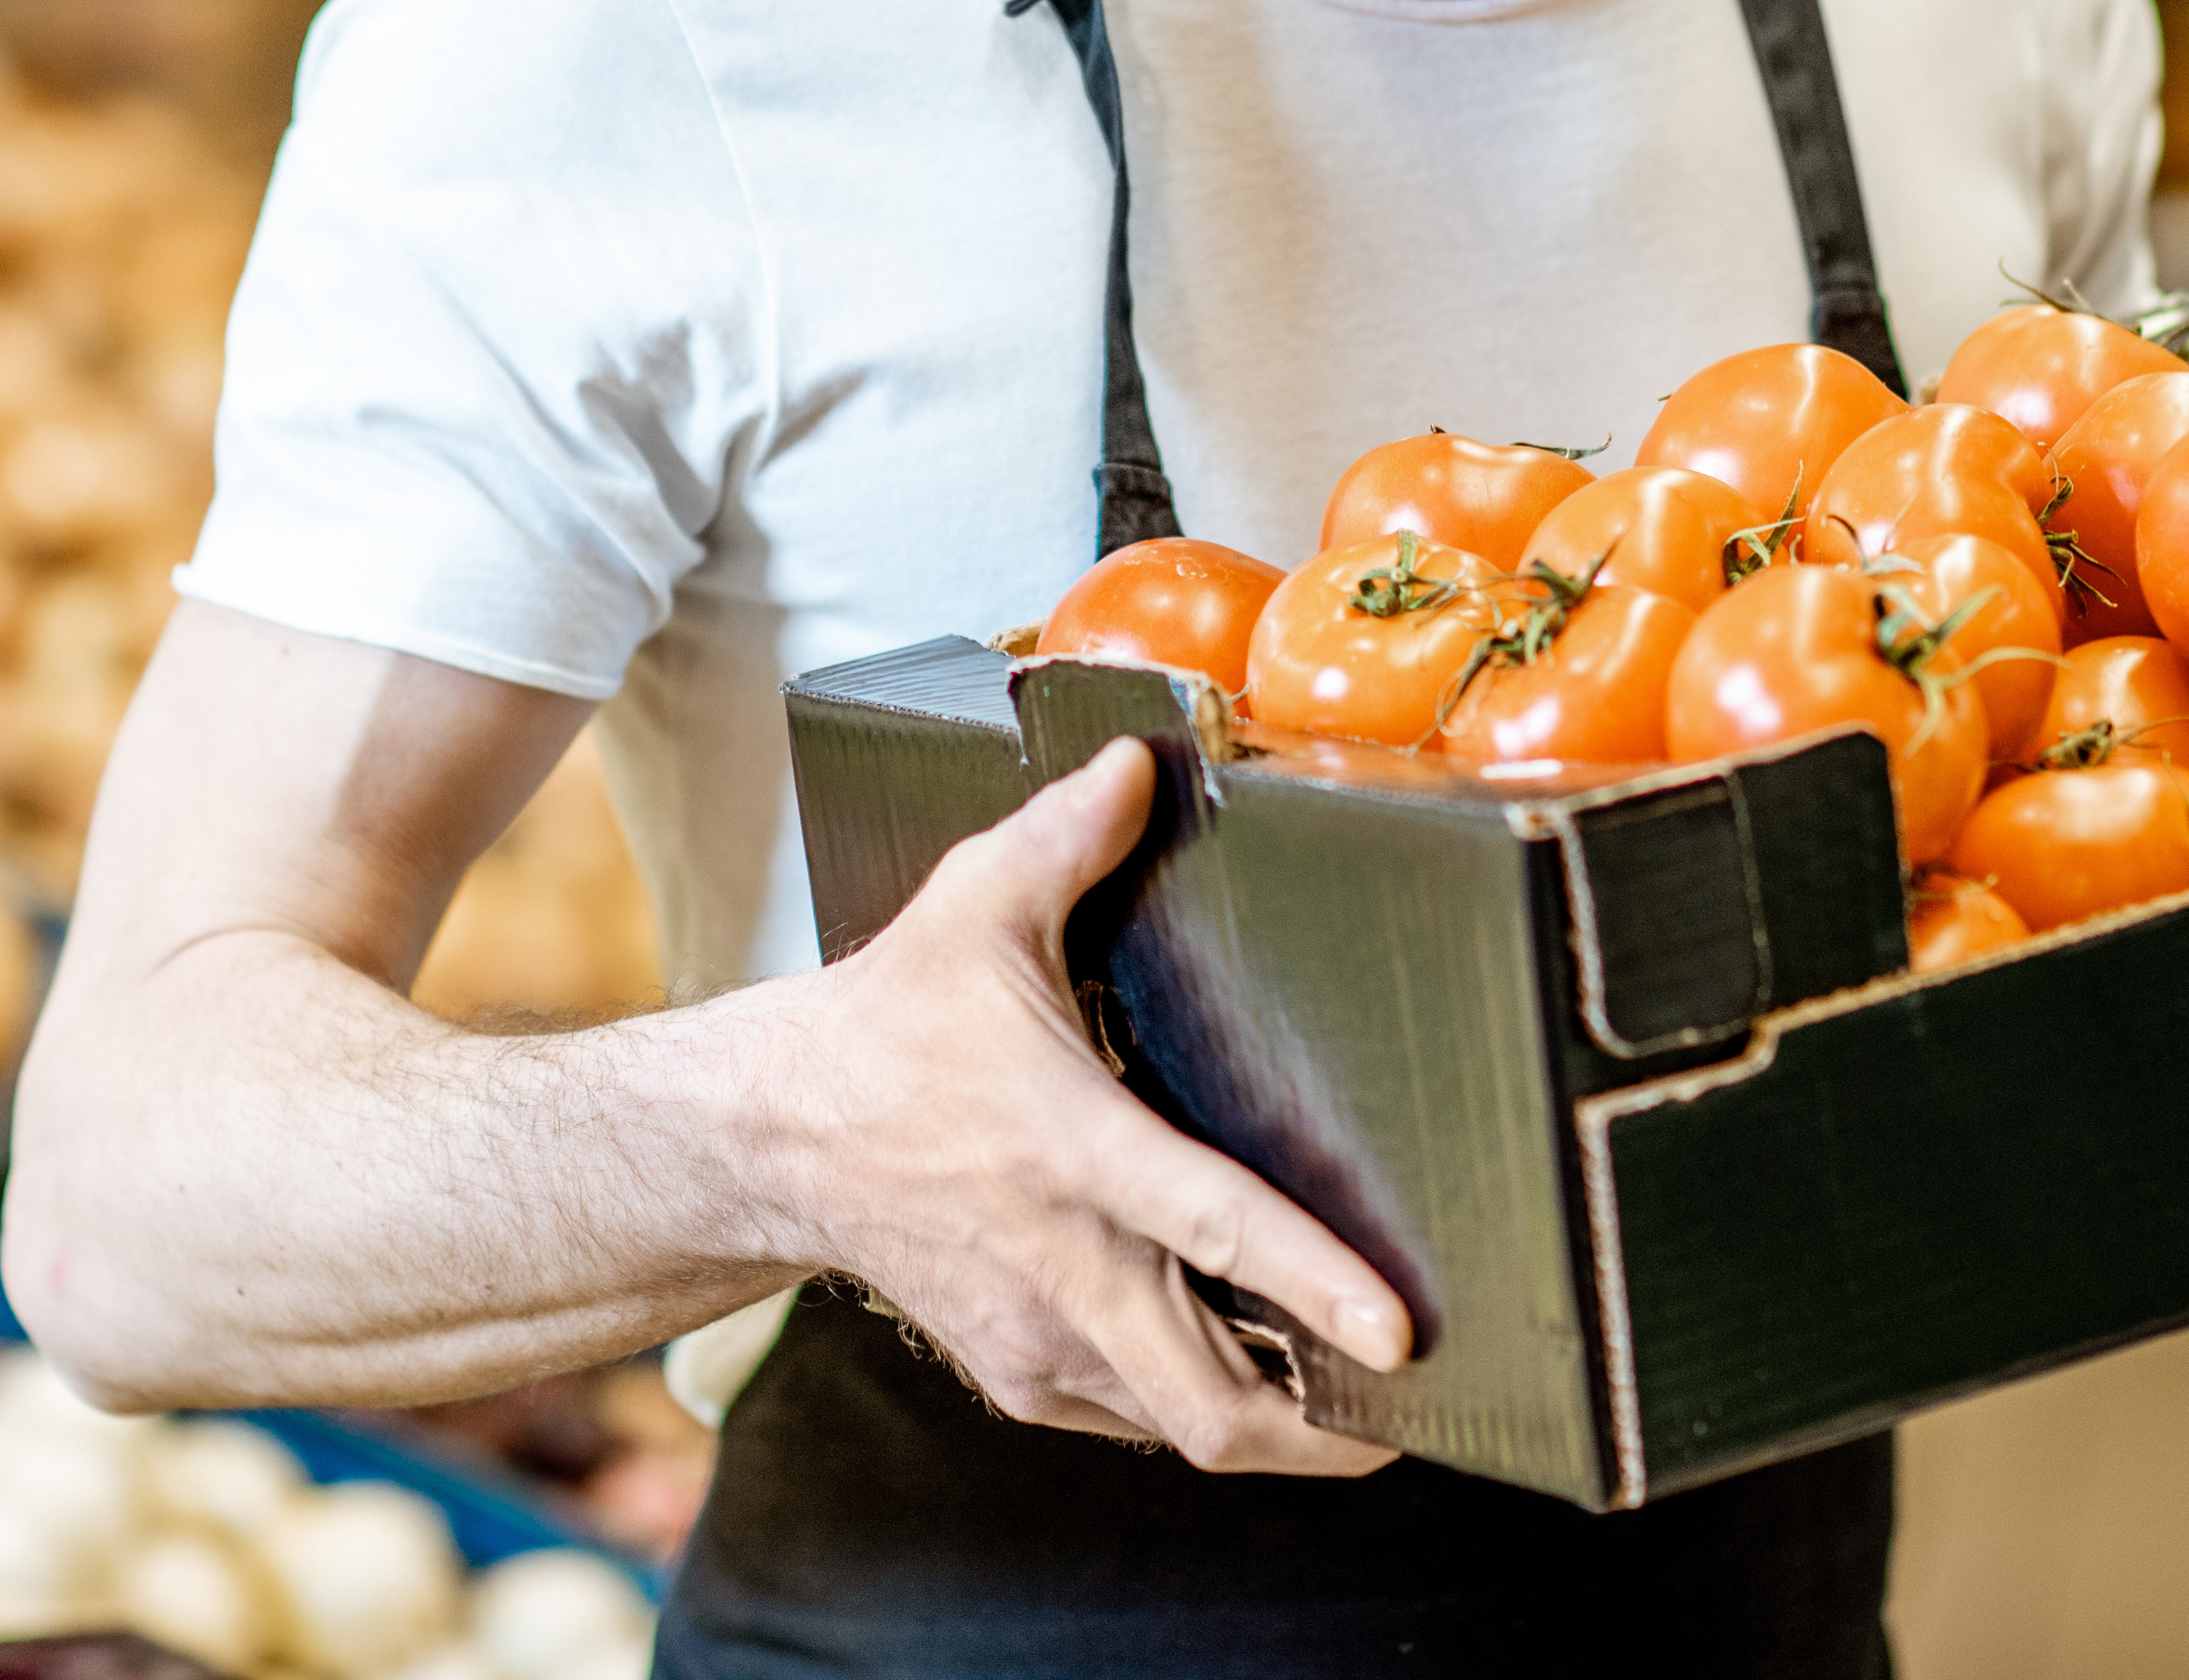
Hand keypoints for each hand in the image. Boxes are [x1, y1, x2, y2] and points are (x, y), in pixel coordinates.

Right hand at [750, 738, 1410, 1473]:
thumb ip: (1070, 830)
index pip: (1211, 1227)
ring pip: (1183, 1425)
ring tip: (1351, 1392)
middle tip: (1412, 1399)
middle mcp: (1062, 1262)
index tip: (1398, 1335)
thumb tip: (1143, 758)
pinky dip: (1199, 1405)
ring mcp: (1037, 1337)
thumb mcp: (974, 901)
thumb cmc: (889, 1023)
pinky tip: (1242, 1359)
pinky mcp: (1020, 1377)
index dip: (1312, 1288)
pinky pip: (1136, 1419)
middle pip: (1214, 1398)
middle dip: (1326, 1429)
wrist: (775, 1136)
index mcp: (1070, 1147)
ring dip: (1273, 1422)